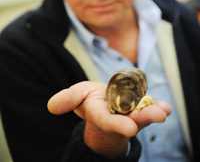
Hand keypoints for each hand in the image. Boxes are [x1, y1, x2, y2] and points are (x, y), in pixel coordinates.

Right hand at [48, 81, 170, 157]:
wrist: (103, 99)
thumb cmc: (88, 98)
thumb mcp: (76, 96)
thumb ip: (66, 100)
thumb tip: (51, 106)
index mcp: (100, 115)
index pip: (107, 121)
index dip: (117, 125)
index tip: (130, 129)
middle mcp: (117, 116)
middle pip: (130, 119)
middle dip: (143, 119)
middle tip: (158, 117)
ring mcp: (130, 112)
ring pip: (142, 114)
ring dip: (153, 113)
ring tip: (164, 111)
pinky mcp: (139, 106)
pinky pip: (148, 106)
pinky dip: (157, 106)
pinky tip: (165, 106)